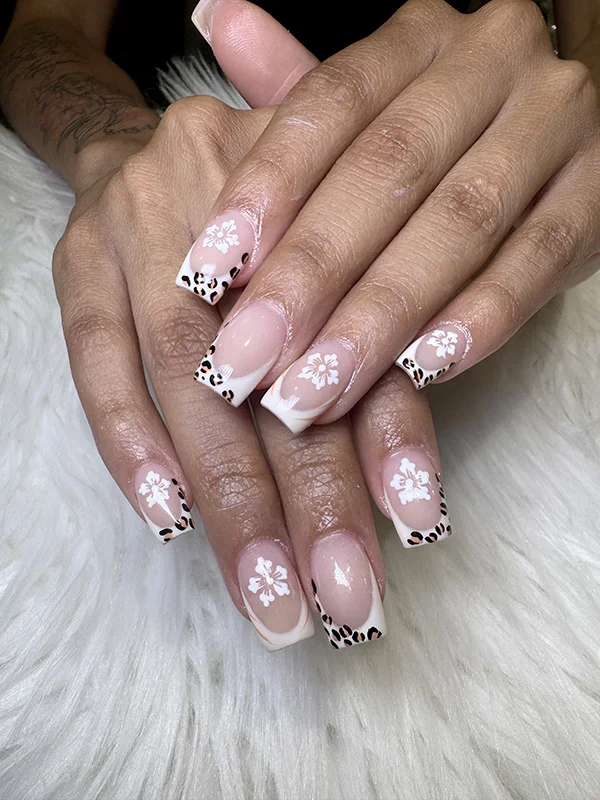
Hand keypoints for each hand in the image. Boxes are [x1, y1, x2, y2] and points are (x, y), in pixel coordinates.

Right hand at [53, 61, 451, 654]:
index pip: (363, 333)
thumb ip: (370, 355)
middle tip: (343, 602)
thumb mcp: (332, 263)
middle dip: (313, 497)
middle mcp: (234, 212)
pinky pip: (95, 362)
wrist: (148, 151)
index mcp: (320, 197)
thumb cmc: (266, 225)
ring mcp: (142, 234)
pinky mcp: (77, 266)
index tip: (416, 527)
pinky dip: (131, 443)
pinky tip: (167, 516)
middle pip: (276, 366)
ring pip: (186, 379)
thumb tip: (406, 495)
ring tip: (266, 593)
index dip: (390, 432)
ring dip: (229, 497)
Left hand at [181, 0, 599, 432]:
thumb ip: (299, 88)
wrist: (566, 130)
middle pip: (388, 170)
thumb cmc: (445, 133)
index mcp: (419, 39)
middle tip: (246, 362)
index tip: (204, 273)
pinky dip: (478, 318)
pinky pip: (538, 260)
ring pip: (459, 224)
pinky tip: (418, 371)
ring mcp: (556, 127)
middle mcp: (490, 65)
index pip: (330, 103)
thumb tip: (216, 21)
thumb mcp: (375, 107)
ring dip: (380, 317)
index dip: (264, 188)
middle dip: (310, 276)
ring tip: (314, 391)